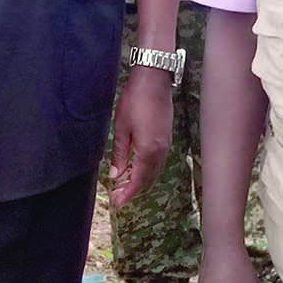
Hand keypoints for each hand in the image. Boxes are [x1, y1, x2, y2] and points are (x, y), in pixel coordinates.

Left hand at [107, 63, 171, 213]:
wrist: (154, 80)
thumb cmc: (135, 100)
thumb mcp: (121, 127)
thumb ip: (119, 154)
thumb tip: (115, 175)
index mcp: (148, 151)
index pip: (138, 181)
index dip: (127, 194)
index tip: (116, 202)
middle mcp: (161, 152)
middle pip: (148, 180)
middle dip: (133, 191)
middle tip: (117, 196)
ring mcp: (166, 145)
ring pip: (155, 173)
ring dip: (141, 182)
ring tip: (124, 186)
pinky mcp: (167, 139)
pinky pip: (158, 163)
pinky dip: (147, 172)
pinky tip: (136, 170)